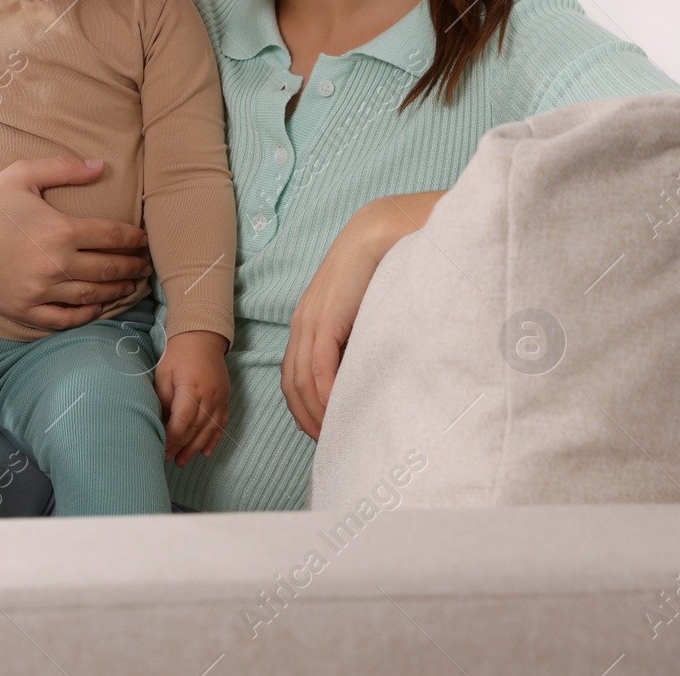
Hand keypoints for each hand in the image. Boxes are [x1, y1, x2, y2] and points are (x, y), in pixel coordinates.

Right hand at [0, 156, 152, 330]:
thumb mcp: (23, 174)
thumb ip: (64, 169)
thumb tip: (101, 166)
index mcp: (60, 230)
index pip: (113, 237)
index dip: (135, 239)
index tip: (144, 240)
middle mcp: (55, 263)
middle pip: (110, 269)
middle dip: (134, 267)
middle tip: (146, 266)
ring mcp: (40, 290)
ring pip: (93, 295)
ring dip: (118, 291)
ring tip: (131, 286)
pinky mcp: (24, 309)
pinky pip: (65, 318)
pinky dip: (87, 314)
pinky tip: (97, 306)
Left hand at [156, 330, 229, 465]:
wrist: (202, 338)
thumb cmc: (177, 355)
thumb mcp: (163, 374)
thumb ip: (163, 399)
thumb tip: (160, 424)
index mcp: (191, 388)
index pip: (182, 421)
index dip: (171, 438)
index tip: (161, 449)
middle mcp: (209, 396)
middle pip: (195, 429)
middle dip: (181, 447)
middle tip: (168, 459)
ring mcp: (220, 398)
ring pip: (209, 430)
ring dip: (195, 448)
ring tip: (182, 461)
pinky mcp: (226, 399)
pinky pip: (221, 424)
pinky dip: (214, 439)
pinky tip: (205, 452)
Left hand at [282, 192, 441, 439]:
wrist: (386, 231)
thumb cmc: (387, 269)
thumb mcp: (368, 311)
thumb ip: (363, 338)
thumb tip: (375, 370)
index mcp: (310, 322)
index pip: (296, 377)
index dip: (306, 409)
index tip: (326, 434)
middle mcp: (302, 325)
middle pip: (292, 387)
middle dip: (307, 421)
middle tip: (330, 448)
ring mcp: (309, 323)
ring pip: (301, 384)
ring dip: (316, 416)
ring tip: (337, 439)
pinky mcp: (324, 321)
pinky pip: (318, 370)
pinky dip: (326, 397)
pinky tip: (340, 415)